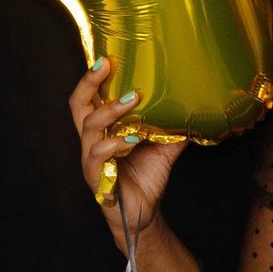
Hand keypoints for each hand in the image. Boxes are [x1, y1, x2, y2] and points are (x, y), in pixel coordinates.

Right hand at [70, 57, 184, 253]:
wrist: (145, 213)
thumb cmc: (146, 177)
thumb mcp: (163, 148)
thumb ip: (173, 129)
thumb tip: (194, 108)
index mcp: (103, 130)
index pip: (89, 98)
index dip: (92, 78)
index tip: (107, 58)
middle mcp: (92, 141)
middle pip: (78, 106)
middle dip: (89, 83)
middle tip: (106, 65)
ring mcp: (91, 159)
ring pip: (89, 127)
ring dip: (110, 111)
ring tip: (133, 101)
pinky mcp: (97, 177)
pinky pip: (98, 156)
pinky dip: (115, 144)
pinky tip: (132, 140)